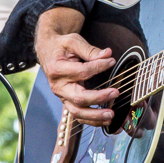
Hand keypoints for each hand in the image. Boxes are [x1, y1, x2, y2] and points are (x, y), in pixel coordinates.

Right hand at [35, 7, 117, 126]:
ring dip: (95, 116)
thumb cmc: (60, 47)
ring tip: (111, 114)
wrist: (48, 52)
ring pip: (77, 112)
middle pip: (79, 98)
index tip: (111, 61)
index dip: (99, 67)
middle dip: (98, 98)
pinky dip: (91, 120)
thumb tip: (107, 55)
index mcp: (57, 69)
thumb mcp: (73, 42)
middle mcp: (58, 86)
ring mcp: (62, 96)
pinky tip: (104, 120)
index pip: (82, 71)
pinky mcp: (67, 101)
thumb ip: (90, 50)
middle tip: (115, 92)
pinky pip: (78, 115)